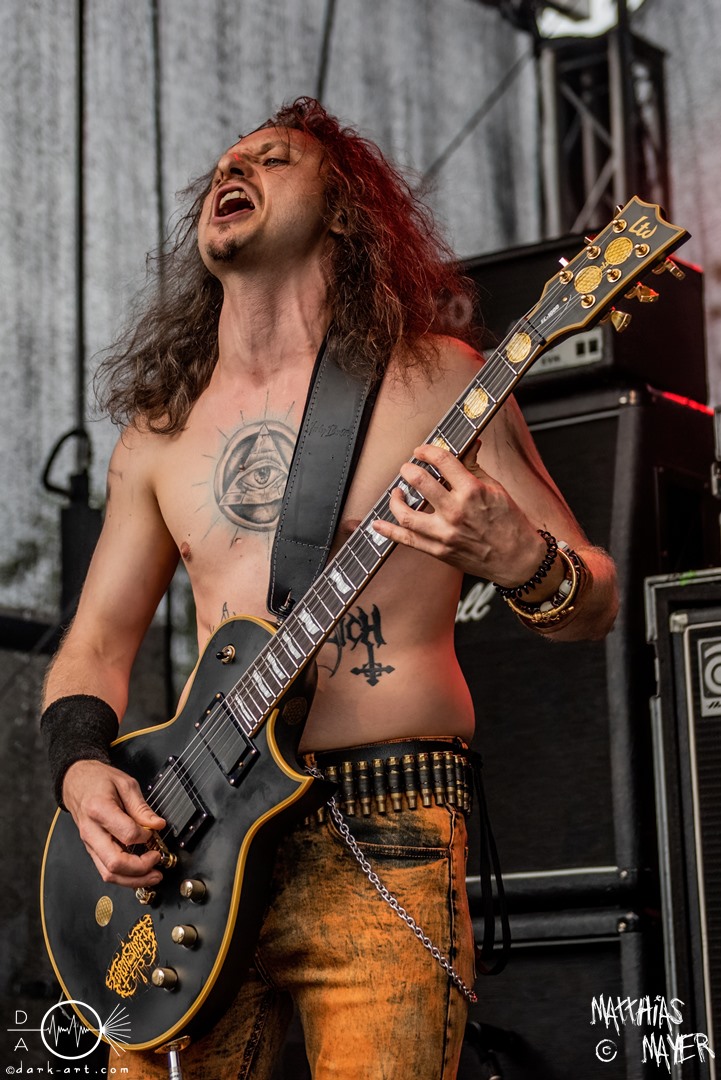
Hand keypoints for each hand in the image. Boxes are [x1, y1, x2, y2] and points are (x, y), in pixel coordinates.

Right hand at [62, 759, 166, 888]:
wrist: (76, 782)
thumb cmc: (98, 780)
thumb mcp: (125, 784)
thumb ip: (141, 807)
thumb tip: (157, 825)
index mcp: (99, 810)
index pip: (127, 834)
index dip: (146, 836)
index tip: (154, 830)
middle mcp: (91, 831)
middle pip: (114, 862)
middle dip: (140, 868)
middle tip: (157, 860)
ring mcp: (90, 843)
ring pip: (108, 873)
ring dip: (133, 879)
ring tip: (153, 875)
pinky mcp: (92, 850)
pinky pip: (106, 870)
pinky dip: (124, 877)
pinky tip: (139, 874)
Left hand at [373, 441, 549, 585]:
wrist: (517, 558)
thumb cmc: (510, 523)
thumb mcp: (496, 488)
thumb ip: (475, 467)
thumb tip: (469, 445)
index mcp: (472, 490)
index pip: (442, 460)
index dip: (427, 451)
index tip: (421, 451)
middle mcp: (456, 511)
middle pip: (420, 482)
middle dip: (408, 470)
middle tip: (407, 469)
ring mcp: (445, 533)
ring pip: (407, 514)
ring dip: (396, 499)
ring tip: (397, 492)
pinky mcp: (439, 551)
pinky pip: (407, 540)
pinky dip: (388, 531)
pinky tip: (377, 524)